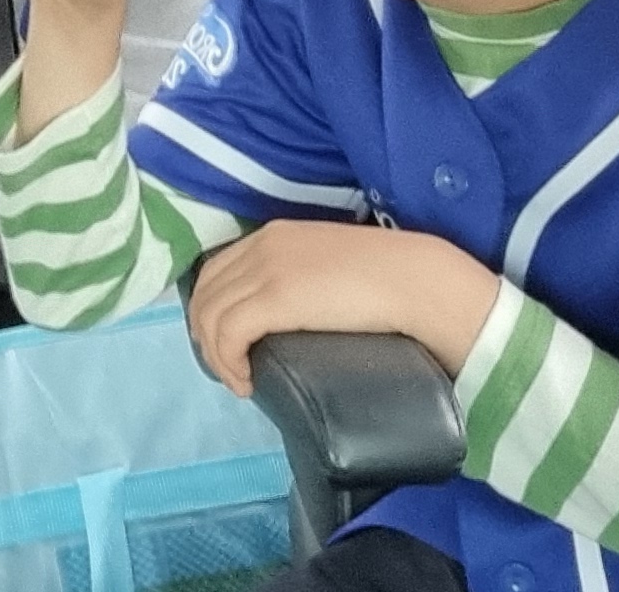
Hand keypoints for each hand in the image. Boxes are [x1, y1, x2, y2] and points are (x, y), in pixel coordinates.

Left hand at [184, 220, 502, 396]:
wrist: (414, 280)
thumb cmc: (386, 277)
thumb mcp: (328, 266)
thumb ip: (301, 278)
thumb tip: (289, 315)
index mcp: (273, 235)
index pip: (216, 271)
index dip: (212, 310)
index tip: (226, 344)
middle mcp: (261, 246)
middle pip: (205, 293)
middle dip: (206, 336)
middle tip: (229, 369)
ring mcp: (265, 271)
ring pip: (210, 316)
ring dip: (217, 357)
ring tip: (239, 381)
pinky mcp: (274, 300)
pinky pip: (227, 334)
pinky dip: (228, 363)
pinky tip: (246, 382)